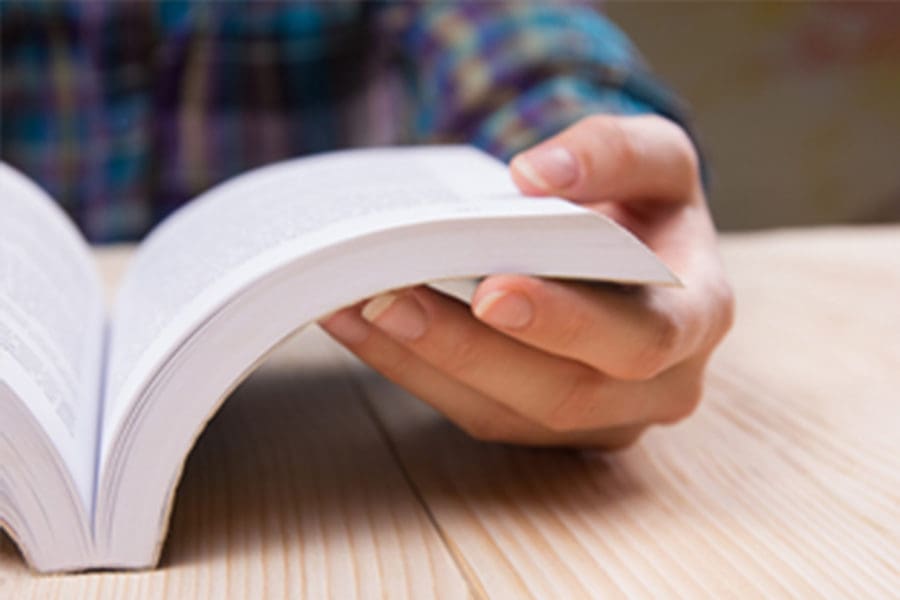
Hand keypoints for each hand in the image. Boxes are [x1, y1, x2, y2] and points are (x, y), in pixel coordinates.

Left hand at [320, 115, 733, 448]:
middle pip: (563, 393)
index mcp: (697, 318)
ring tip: (355, 305)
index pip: (642, 338)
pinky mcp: (546, 425)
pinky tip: (357, 324)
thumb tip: (536, 174)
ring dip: (424, 363)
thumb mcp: (655, 156)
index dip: (567, 323)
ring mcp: (601, 418)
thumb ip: (613, 151)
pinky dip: (411, 369)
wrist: (632, 255)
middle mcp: (658, 387)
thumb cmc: (647, 206)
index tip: (491, 290)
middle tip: (390, 298)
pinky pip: (474, 411)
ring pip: (506, 414)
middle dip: (470, 350)